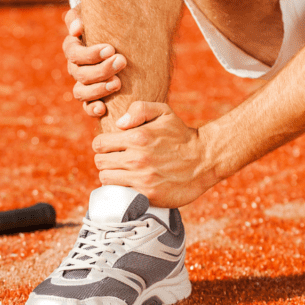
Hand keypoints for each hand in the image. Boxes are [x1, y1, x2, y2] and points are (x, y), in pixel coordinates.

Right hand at [63, 8, 125, 116]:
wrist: (119, 34)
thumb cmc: (104, 21)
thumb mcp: (91, 13)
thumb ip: (79, 16)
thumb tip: (76, 29)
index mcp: (73, 48)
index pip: (73, 53)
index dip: (90, 54)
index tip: (111, 49)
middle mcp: (75, 68)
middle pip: (80, 73)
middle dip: (101, 69)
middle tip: (122, 61)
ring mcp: (82, 84)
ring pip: (81, 92)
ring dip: (98, 89)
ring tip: (117, 83)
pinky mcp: (92, 98)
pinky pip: (87, 107)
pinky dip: (93, 109)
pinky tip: (103, 109)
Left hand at [92, 102, 217, 207]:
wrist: (205, 160)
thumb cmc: (182, 136)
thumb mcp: (164, 112)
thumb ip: (139, 109)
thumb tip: (119, 124)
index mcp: (137, 137)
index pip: (99, 144)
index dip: (103, 144)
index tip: (112, 147)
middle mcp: (136, 158)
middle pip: (100, 162)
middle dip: (106, 160)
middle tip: (117, 160)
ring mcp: (142, 178)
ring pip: (106, 179)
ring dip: (111, 176)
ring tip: (122, 172)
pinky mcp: (148, 195)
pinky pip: (120, 193)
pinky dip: (121, 189)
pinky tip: (130, 184)